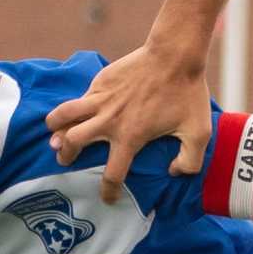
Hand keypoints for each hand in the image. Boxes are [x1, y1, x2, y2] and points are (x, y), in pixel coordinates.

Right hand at [43, 42, 212, 203]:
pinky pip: (79, 97)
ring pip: (64, 115)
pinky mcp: (101, 81)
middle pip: (73, 143)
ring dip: (55, 127)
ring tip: (54, 134)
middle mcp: (110, 120)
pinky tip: (74, 111)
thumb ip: (190, 161)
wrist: (174, 55)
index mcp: (131, 136)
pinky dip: (72, 107)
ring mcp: (102, 99)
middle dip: (66, 155)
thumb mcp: (198, 132)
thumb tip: (173, 173)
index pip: (113, 174)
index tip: (108, 198)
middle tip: (64, 159)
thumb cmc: (187, 93)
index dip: (108, 191)